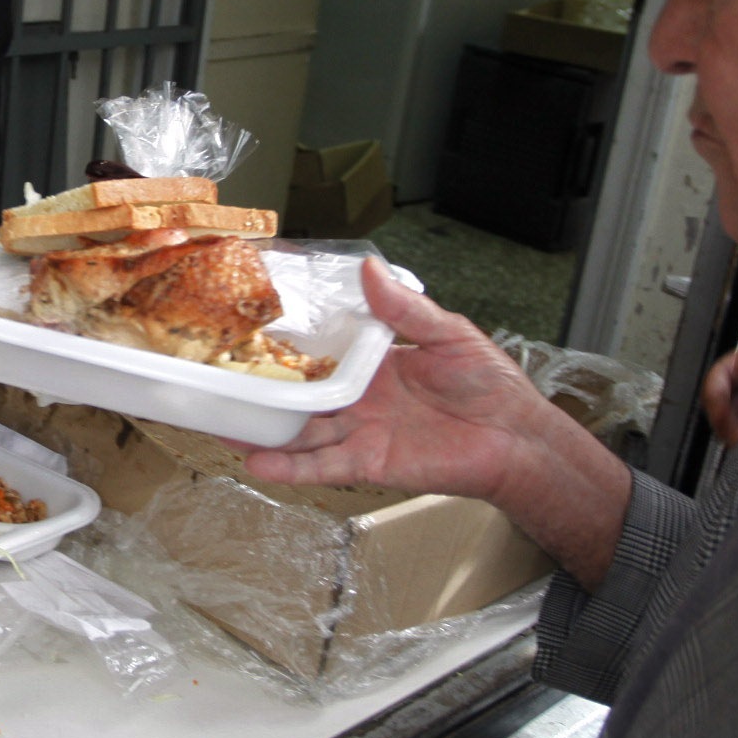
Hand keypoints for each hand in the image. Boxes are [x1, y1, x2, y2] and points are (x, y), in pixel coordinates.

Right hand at [235, 260, 634, 587]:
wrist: (517, 439)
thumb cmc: (491, 385)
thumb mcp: (449, 333)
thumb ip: (405, 309)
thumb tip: (370, 270)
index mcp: (375, 364)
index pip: (321, 352)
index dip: (288, 345)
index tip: (251, 333)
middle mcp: (361, 399)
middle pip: (300, 395)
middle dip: (262, 392)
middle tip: (220, 382)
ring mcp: (362, 433)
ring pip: (302, 432)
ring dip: (264, 431)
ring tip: (221, 425)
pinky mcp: (370, 464)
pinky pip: (324, 465)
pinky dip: (291, 467)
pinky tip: (258, 464)